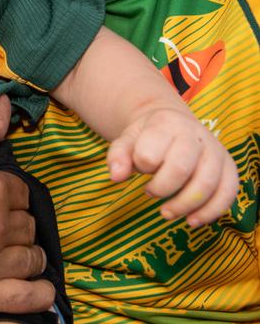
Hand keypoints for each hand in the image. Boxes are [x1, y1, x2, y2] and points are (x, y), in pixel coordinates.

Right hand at [0, 95, 54, 314]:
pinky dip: (38, 296)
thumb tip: (6, 101)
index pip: (22, 194)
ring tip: (14, 255)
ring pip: (29, 260)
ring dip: (26, 256)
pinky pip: (25, 300)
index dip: (10, 197)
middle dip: (16, 225)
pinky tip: (39, 290)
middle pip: (26, 227)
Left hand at [107, 105, 238, 226]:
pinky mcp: (229, 167)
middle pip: (181, 168)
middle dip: (162, 188)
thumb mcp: (128, 139)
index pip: (152, 151)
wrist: (174, 124)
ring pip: (207, 183)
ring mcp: (215, 150)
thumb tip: (115, 176)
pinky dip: (211, 211)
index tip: (140, 168)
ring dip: (184, 205)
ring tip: (166, 212)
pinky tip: (192, 220)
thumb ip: (118, 155)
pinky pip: (228, 192)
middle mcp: (195, 134)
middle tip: (149, 193)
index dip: (143, 165)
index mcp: (166, 123)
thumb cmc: (148, 137)